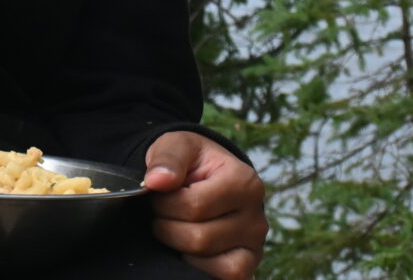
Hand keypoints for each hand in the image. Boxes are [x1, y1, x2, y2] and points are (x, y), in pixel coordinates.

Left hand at [144, 131, 266, 279]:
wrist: (206, 177)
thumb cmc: (192, 162)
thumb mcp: (178, 145)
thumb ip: (167, 158)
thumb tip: (156, 181)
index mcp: (244, 181)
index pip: (193, 205)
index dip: (164, 204)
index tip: (160, 193)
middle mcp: (256, 216)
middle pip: (198, 238)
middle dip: (168, 226)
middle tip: (165, 212)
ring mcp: (255, 244)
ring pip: (207, 259)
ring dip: (179, 245)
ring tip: (176, 226)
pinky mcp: (249, 264)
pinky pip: (225, 276)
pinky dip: (198, 266)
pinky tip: (188, 248)